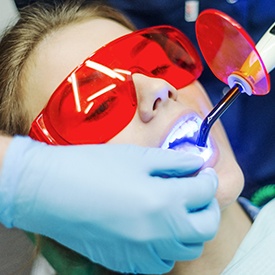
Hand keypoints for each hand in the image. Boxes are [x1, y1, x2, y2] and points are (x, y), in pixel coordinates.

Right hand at [0, 136, 219, 273]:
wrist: (52, 191)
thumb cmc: (92, 167)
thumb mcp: (137, 157)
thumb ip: (172, 162)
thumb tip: (195, 164)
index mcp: (164, 201)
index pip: (204, 193)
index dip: (208, 180)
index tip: (204, 173)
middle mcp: (159, 233)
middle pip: (205, 228)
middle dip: (209, 208)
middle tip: (199, 193)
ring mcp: (144, 253)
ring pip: (187, 249)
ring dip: (191, 229)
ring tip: (179, 211)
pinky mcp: (127, 263)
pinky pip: (162, 262)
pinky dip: (169, 246)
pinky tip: (157, 229)